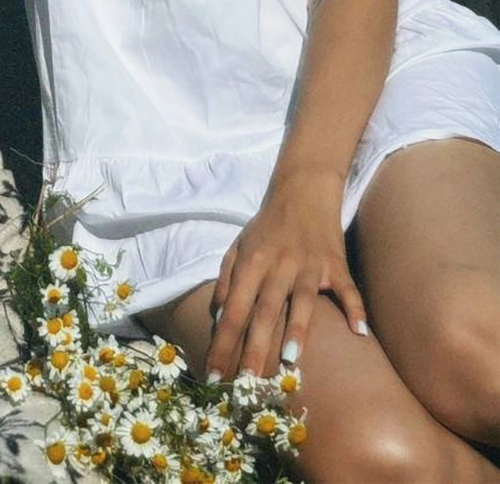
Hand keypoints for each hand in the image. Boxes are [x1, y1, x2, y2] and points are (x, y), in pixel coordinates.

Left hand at [204, 171, 367, 380]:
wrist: (302, 190)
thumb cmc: (266, 226)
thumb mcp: (238, 246)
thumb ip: (226, 281)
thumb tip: (220, 320)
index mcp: (251, 262)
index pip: (233, 310)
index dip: (222, 343)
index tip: (213, 375)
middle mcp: (278, 265)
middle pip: (265, 311)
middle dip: (254, 348)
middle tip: (246, 384)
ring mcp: (310, 265)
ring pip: (303, 300)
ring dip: (297, 330)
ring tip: (291, 362)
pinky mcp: (336, 264)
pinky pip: (347, 289)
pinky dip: (355, 309)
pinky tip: (359, 332)